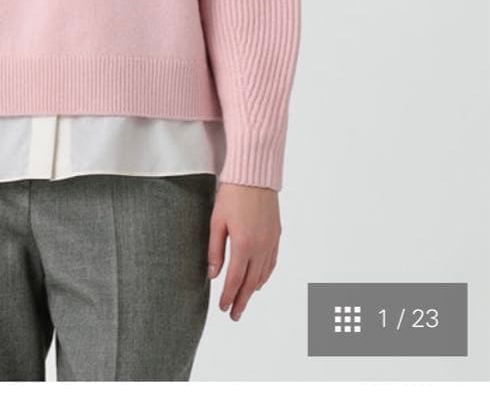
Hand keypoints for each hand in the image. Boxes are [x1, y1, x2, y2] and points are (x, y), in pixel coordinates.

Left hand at [207, 182, 280, 321]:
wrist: (254, 174)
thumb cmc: (232, 194)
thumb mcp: (216, 221)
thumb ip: (215, 250)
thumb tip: (212, 274)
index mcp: (244, 245)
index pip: (236, 279)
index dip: (229, 296)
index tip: (223, 308)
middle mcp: (261, 247)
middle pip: (251, 282)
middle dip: (242, 300)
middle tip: (234, 315)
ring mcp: (271, 241)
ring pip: (263, 274)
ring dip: (254, 290)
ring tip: (244, 300)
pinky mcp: (276, 234)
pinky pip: (272, 262)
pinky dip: (265, 275)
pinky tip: (259, 280)